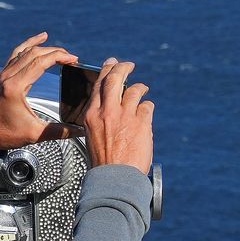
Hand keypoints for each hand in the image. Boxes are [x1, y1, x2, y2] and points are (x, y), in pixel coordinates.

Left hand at [0, 34, 77, 154]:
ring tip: (61, 51)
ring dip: (45, 48)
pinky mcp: (3, 74)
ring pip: (26, 51)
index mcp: (15, 87)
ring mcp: (4, 73)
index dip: (59, 57)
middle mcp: (8, 76)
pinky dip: (30, 43)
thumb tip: (81, 131)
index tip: (74, 59)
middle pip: (35, 53)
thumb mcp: (35, 134)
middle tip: (72, 58)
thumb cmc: (6, 133)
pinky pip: (17, 52)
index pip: (40, 63)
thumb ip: (60, 131)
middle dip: (56, 52)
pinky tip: (40, 38)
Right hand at [82, 57, 154, 173]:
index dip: (106, 71)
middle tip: (129, 65)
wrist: (115, 177)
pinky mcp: (141, 122)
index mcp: (91, 115)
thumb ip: (101, 118)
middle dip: (122, 67)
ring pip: (135, 90)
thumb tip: (112, 104)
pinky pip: (147, 106)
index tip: (111, 63)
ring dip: (140, 88)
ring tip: (143, 89)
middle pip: (115, 79)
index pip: (98, 85)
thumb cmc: (105, 161)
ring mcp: (125, 116)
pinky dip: (147, 107)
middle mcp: (107, 112)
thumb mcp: (94, 135)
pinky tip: (146, 112)